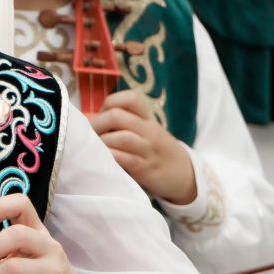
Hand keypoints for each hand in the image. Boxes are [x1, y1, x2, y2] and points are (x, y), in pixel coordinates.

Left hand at [90, 88, 197, 205]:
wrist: (185, 175)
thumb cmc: (158, 152)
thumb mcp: (147, 132)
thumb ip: (124, 123)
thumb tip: (87, 118)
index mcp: (148, 118)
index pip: (130, 98)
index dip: (110, 103)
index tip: (102, 116)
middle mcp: (148, 130)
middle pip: (117, 116)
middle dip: (97, 124)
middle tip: (90, 136)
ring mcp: (147, 150)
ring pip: (119, 138)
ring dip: (101, 142)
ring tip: (94, 150)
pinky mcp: (144, 169)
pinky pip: (122, 159)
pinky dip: (108, 158)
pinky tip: (103, 161)